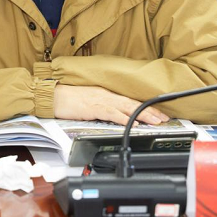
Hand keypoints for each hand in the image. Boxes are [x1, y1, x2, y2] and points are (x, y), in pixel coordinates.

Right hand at [53, 85, 169, 125]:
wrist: (52, 95)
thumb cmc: (68, 100)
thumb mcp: (89, 102)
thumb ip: (103, 108)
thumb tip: (116, 116)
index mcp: (106, 94)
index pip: (130, 101)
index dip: (146, 108)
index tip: (158, 113)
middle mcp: (106, 95)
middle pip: (132, 103)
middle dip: (150, 111)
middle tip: (164, 118)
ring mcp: (100, 100)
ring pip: (126, 107)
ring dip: (142, 115)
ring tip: (155, 121)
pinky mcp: (92, 107)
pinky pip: (110, 113)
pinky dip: (122, 118)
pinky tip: (131, 123)